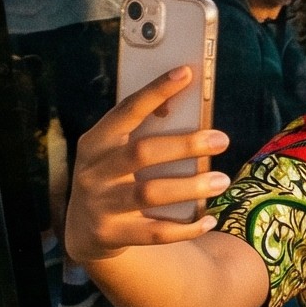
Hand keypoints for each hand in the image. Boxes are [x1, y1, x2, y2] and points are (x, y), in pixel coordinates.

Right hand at [66, 66, 230, 263]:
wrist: (83, 230)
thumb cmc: (113, 177)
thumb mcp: (115, 153)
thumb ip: (142, 134)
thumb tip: (189, 109)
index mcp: (96, 142)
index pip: (126, 110)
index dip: (156, 91)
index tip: (186, 72)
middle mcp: (93, 171)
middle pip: (142, 152)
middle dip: (185, 144)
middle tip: (221, 139)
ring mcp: (100, 204)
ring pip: (150, 193)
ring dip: (191, 186)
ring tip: (223, 180)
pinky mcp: (111, 234)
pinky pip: (155, 232)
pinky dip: (186, 226)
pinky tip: (209, 218)